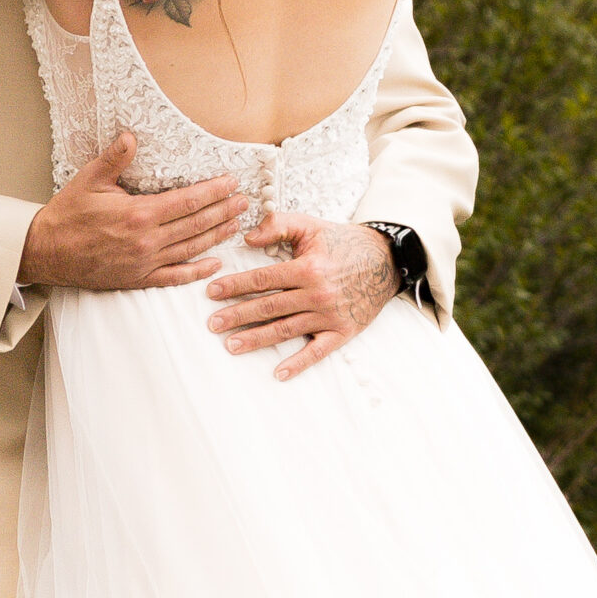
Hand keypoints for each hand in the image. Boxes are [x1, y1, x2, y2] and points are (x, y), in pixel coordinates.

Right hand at [17, 132, 245, 290]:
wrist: (46, 251)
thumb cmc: (68, 213)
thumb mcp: (90, 179)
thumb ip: (115, 158)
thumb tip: (132, 136)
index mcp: (139, 213)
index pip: (188, 200)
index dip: (213, 191)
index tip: (231, 182)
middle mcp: (147, 240)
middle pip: (196, 224)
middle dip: (223, 210)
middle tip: (244, 201)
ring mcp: (144, 263)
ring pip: (191, 249)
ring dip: (216, 236)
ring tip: (237, 223)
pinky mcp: (137, 279)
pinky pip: (173, 277)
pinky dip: (196, 271)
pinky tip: (214, 263)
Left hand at [205, 216, 397, 378]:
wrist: (384, 259)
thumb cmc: (342, 241)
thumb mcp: (310, 226)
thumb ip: (278, 225)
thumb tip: (248, 236)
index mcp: (307, 267)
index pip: (263, 279)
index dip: (235, 285)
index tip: (212, 292)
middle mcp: (316, 293)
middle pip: (269, 307)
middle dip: (237, 316)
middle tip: (212, 324)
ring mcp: (329, 315)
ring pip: (286, 330)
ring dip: (257, 339)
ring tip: (231, 346)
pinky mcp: (342, 332)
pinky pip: (318, 352)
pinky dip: (298, 363)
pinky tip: (278, 372)